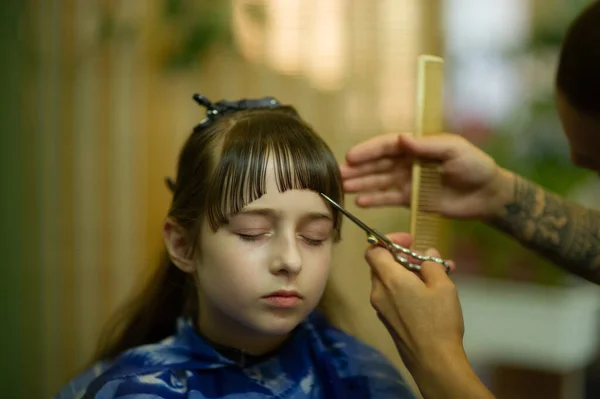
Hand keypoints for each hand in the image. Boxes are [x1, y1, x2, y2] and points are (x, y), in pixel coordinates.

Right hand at [340, 133, 513, 219]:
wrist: (487, 194)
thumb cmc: (474, 166)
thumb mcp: (454, 149)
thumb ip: (427, 146)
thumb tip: (402, 138)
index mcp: (417, 146)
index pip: (387, 146)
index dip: (368, 151)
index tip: (350, 157)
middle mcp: (408, 162)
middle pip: (378, 164)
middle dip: (358, 169)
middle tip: (338, 174)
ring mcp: (408, 181)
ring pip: (379, 181)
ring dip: (362, 184)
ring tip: (344, 188)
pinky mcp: (411, 198)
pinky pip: (389, 198)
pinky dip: (375, 200)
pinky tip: (360, 203)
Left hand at [365, 232, 464, 371]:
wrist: (432, 361)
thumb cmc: (438, 320)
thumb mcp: (443, 286)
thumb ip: (432, 265)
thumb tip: (426, 255)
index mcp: (389, 279)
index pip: (373, 250)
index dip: (388, 240)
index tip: (409, 241)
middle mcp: (378, 292)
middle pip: (381, 265)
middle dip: (402, 258)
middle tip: (426, 260)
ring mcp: (380, 308)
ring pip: (388, 281)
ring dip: (407, 274)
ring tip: (436, 276)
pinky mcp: (387, 321)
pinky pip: (391, 296)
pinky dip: (405, 289)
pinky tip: (428, 295)